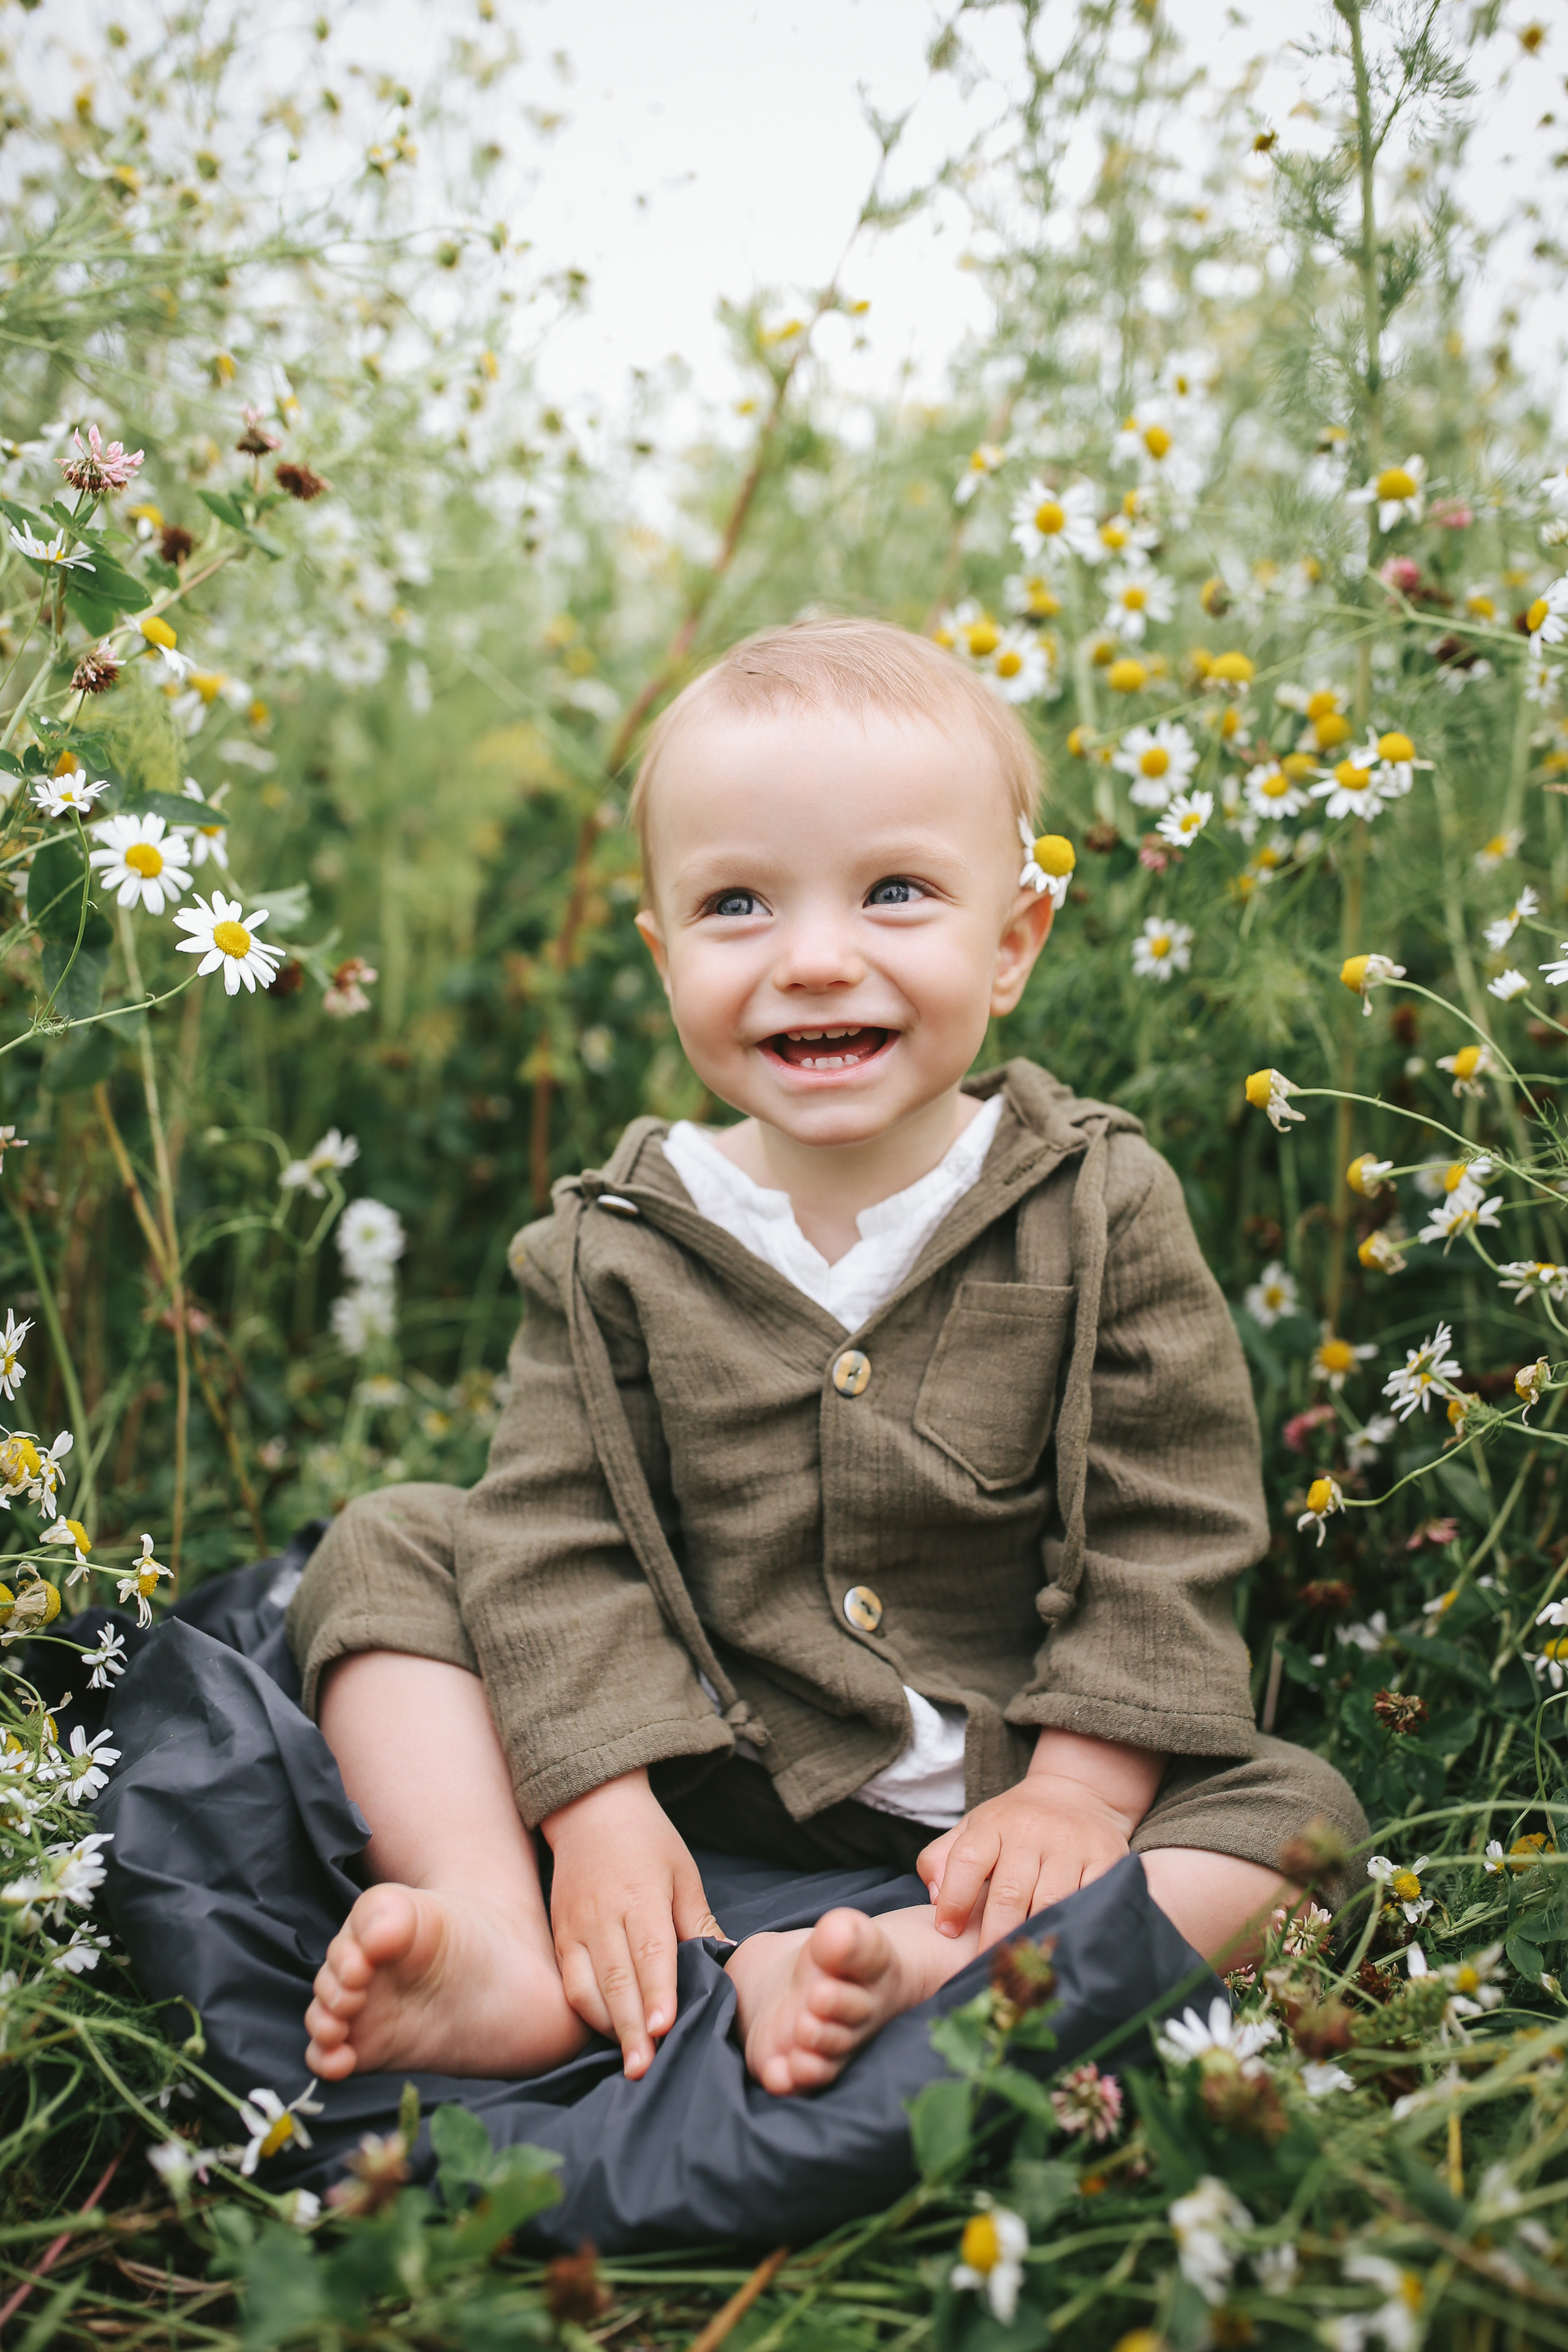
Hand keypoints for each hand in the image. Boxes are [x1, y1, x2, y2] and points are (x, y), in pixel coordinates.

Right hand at [542, 1768, 722, 2077]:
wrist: (590, 1809)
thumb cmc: (647, 1841)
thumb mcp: (682, 1872)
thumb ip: (697, 1921)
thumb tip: (725, 1962)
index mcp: (640, 1896)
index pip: (650, 1951)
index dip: (657, 1993)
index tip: (664, 2029)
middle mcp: (603, 1916)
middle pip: (616, 1980)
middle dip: (631, 2028)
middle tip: (645, 2068)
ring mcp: (576, 1928)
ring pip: (586, 1988)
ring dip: (608, 2028)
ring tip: (630, 2061)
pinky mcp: (560, 1937)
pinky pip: (569, 1983)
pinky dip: (586, 2012)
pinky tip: (608, 2032)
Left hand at [917, 1730, 1166, 1948]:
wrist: (1078, 1793)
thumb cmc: (1015, 1823)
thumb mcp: (972, 1827)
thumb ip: (942, 1858)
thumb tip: (933, 1900)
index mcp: (994, 1824)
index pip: (967, 1861)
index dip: (954, 1900)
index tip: (946, 1932)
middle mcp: (1032, 1831)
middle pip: (1009, 1892)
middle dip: (994, 1936)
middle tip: (985, 1971)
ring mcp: (1071, 1845)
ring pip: (1050, 1902)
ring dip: (1033, 1938)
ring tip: (1021, 1970)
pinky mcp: (1106, 1858)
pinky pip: (1090, 1899)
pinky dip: (1076, 1926)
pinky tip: (1063, 1949)